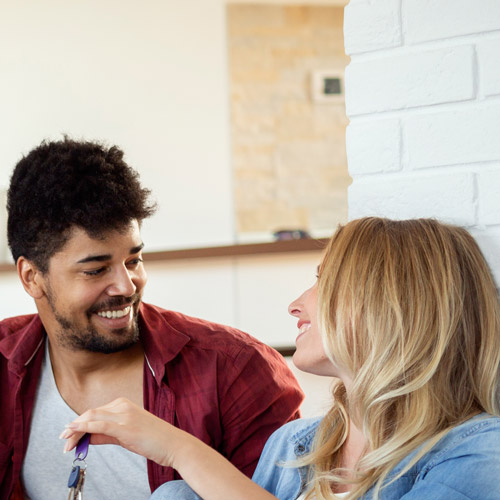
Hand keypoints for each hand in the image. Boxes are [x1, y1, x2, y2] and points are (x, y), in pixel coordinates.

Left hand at [60, 397, 176, 466]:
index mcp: (123, 404)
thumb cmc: (153, 440)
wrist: (172, 444)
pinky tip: (74, 431)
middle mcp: (123, 406)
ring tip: (66, 443)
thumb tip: (87, 436)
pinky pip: (100, 425)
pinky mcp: (126, 426)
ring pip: (92, 417)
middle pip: (90, 413)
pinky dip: (84, 427)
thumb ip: (106, 434)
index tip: (69, 435)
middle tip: (64, 440)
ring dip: (75, 430)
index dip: (79, 424)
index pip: (94, 412)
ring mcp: (125, 415)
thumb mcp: (126, 435)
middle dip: (74, 427)